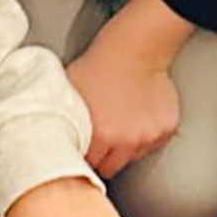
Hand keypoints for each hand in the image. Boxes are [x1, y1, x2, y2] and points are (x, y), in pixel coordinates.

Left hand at [66, 0, 194, 177]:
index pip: (87, 166)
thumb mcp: (68, 94)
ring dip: (126, 146)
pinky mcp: (165, 129)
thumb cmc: (99, 65)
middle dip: (104, 157)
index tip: (81, 151)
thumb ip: (63, 123)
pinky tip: (137, 116)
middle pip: (111, 168)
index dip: (82, 157)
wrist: (134, 49)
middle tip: (100, 139)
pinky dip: (146, 134)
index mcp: (99, 136)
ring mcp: (148, 136)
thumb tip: (51, 140)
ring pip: (133, 156)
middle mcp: (126, 142)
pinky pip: (153, 143)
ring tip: (120, 122)